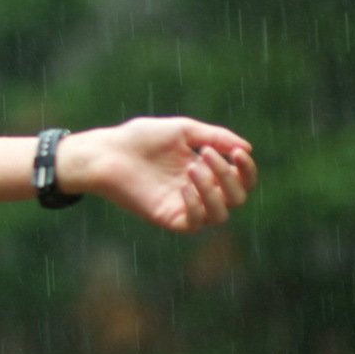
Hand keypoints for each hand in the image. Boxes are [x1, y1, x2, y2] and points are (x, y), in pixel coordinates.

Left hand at [63, 117, 257, 232]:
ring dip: (214, 190)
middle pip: (236, 198)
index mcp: (205, 171)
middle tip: (204, 155)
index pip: (241, 180)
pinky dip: (197, 206)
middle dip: (228, 176)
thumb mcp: (183, 130)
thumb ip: (216, 137)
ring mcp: (183, 206)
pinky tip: (184, 186)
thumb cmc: (140, 139)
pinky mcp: (166, 217)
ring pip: (220, 214)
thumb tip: (246, 149)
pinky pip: (194, 223)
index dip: (247, 170)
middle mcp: (198, 191)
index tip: (237, 154)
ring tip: (192, 168)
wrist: (107, 151)